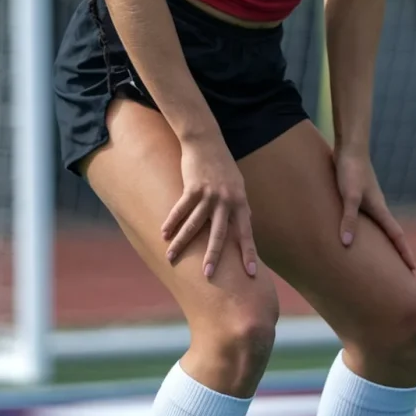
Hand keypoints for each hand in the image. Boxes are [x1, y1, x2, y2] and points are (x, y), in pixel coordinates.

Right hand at [161, 134, 257, 279]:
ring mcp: (209, 194)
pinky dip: (171, 222)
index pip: (246, 232)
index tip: (252, 273)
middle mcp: (226, 200)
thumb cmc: (223, 165)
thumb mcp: (238, 184)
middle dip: (213, 255)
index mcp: (240, 202)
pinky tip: (164, 233)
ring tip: (171, 258)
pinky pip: (180, 208)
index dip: (248, 252)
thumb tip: (246, 224)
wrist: (206, 141)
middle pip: (219, 233)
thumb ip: (240, 206)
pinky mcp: (192, 187)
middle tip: (208, 275)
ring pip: (194, 224)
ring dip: (182, 243)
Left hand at [333, 148, 415, 271]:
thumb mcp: (349, 196)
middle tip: (402, 269)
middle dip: (397, 251)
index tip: (414, 270)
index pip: (396, 236)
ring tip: (382, 255)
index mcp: (379, 209)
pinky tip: (358, 231)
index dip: (404, 253)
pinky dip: (367, 229)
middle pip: (391, 233)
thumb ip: (349, 218)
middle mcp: (377, 206)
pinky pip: (366, 217)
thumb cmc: (350, 170)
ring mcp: (368, 200)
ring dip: (383, 240)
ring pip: (379, 225)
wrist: (350, 146)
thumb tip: (347, 244)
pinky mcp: (358, 194)